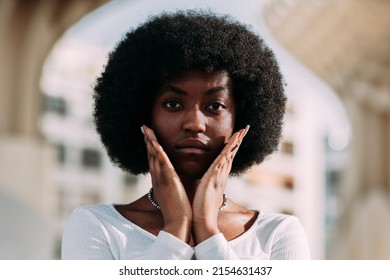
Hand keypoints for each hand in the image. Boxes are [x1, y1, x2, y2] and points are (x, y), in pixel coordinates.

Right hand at [141, 125, 191, 242]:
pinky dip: (157, 151)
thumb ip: (172, 187)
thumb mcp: (173, 196)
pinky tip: (155, 142)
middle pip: (151, 155)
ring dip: (150, 141)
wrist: (178, 223)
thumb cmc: (178, 212)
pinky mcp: (168, 180)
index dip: (151, 148)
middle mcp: (158, 178)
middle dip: (148, 140)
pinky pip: (161, 162)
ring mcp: (161, 179)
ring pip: (154, 156)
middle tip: (144, 127)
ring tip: (147, 129)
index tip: (149, 137)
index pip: (154, 161)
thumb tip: (174, 182)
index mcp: (160, 182)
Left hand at [192, 125, 248, 243]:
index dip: (232, 147)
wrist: (203, 221)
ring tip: (241, 131)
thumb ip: (208, 185)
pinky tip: (230, 143)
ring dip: (235, 143)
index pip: (227, 159)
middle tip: (245, 129)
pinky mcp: (213, 178)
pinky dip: (227, 151)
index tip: (237, 137)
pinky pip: (221, 161)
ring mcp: (218, 176)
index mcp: (218, 178)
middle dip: (238, 141)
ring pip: (228, 155)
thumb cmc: (202, 209)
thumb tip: (207, 182)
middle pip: (231, 154)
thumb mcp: (206, 192)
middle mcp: (221, 175)